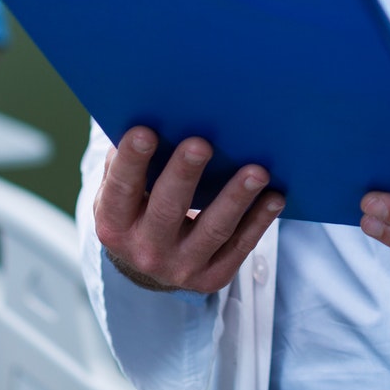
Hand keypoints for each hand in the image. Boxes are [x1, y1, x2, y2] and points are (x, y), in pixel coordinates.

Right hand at [92, 127, 284, 294]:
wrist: (149, 265)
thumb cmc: (137, 209)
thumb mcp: (121, 190)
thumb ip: (128, 160)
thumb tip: (152, 112)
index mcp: (114, 223)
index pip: (121, 190)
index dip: (132, 162)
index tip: (145, 131)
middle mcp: (145, 250)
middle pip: (167, 210)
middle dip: (184, 175)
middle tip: (201, 144)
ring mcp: (181, 267)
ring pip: (213, 229)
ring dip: (237, 198)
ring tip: (257, 171)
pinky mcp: (212, 277)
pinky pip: (240, 246)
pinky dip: (259, 220)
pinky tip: (274, 196)